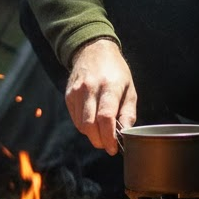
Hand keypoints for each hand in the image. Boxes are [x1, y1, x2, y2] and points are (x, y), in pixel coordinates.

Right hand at [64, 38, 136, 155]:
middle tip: (108, 145)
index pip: (106, 117)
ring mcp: (76, 91)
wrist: (93, 50)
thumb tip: (125, 134)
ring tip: (102, 133)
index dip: (109, 137)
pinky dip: (84, 126)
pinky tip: (93, 122)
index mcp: (109, 86)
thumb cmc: (115, 71)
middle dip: (99, 141)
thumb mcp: (129, 89)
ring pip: (81, 125)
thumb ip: (128, 113)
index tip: (113, 148)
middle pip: (90, 124)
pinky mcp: (68, 95)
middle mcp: (90, 88)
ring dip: (92, 135)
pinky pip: (75, 119)